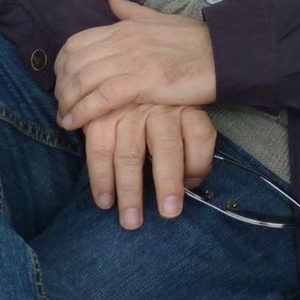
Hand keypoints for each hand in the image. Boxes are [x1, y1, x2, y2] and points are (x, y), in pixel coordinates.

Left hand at [55, 0, 216, 130]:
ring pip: (82, 80)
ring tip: (65, 119)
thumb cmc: (196, 40)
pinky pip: (102, 97)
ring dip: (66, 103)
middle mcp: (123, 41)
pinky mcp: (144, 82)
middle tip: (62, 106)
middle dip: (60, 88)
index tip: (62, 83)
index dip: (61, 66)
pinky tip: (74, 123)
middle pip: (73, 63)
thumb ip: (131, 12)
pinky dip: (82, 111)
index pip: (76, 43)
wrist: (226, 53)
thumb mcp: (160, 19)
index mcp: (125, 27)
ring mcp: (133, 61)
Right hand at [83, 103, 216, 228]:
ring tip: (132, 221)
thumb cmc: (158, 110)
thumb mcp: (181, 116)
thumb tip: (192, 183)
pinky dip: (101, 180)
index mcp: (185, 107)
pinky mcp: (100, 119)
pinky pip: (99, 152)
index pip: (201, 134)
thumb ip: (190, 146)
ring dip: (130, 191)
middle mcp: (159, 109)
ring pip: (130, 156)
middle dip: (168, 182)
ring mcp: (127, 114)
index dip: (200, 164)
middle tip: (170, 212)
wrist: (116, 78)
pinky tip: (105, 202)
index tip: (192, 186)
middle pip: (167, 147)